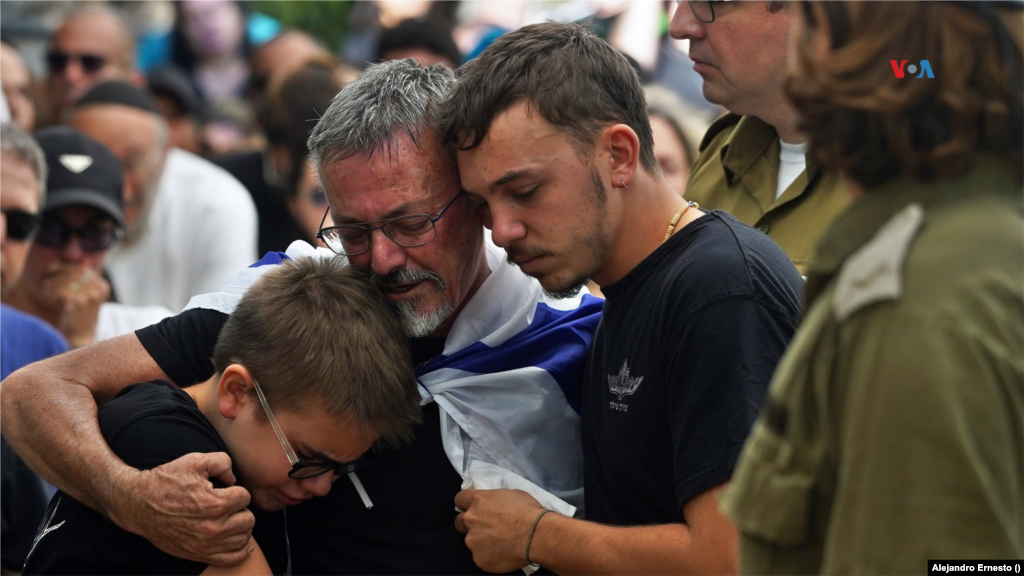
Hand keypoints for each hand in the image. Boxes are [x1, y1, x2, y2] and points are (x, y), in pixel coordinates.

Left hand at [42, 266, 108, 347]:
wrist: (81, 336)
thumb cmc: (81, 315)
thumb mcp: (88, 296)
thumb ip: (85, 279)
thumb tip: (82, 260)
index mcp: (103, 286)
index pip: (82, 269)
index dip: (65, 266)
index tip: (51, 267)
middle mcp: (98, 290)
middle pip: (74, 273)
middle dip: (57, 275)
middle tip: (46, 281)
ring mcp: (89, 297)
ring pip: (66, 282)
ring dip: (52, 284)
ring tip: (45, 289)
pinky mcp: (78, 304)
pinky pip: (61, 291)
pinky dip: (52, 293)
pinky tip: (48, 296)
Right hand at [108, 452, 255, 566]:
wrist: (138, 504)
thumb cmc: (166, 481)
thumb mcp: (194, 460)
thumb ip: (222, 462)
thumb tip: (233, 478)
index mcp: (214, 503)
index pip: (245, 497)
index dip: (236, 490)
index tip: (225, 490)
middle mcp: (212, 527)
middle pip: (248, 519)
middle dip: (240, 508)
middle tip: (227, 504)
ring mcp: (206, 544)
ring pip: (243, 538)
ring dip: (240, 526)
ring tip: (229, 518)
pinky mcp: (198, 554)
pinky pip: (231, 559)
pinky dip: (240, 551)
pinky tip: (239, 539)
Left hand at [454, 488, 545, 572]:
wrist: (536, 534)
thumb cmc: (528, 511)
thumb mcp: (512, 494)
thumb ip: (496, 500)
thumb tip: (497, 506)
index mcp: (478, 500)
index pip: (459, 499)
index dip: (466, 504)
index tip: (473, 508)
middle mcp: (470, 520)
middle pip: (460, 522)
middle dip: (469, 524)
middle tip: (485, 527)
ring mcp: (472, 541)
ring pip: (471, 541)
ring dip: (481, 541)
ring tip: (500, 543)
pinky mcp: (479, 559)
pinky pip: (481, 557)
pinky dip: (490, 556)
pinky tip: (503, 553)